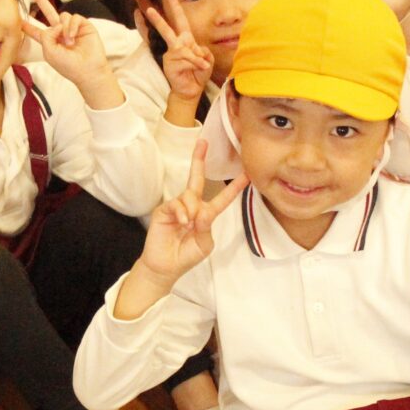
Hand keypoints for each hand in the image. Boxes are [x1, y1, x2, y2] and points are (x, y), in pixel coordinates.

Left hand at [23, 0, 121, 105]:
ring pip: (63, 16)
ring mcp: (72, 28)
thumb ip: (46, 35)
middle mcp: (60, 33)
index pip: (36, 31)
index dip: (28, 25)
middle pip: (48, 12)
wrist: (88, 70)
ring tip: (69, 42)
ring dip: (64, 29)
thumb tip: (57, 24)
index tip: (19, 19)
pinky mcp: (84, 25)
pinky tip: (74, 37)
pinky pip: (74, 17)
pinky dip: (72, 26)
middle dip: (40, 0)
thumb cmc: (68, 66)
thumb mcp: (49, 52)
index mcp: (50, 41)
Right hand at [135, 142, 248, 283]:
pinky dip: (182, 213)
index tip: (246, 174)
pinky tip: (182, 223)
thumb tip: (200, 210)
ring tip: (188, 226)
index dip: (234, 187)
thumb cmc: (186, 256)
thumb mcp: (204, 243)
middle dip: (199, 159)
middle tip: (203, 142)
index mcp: (206, 214)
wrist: (165, 267)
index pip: (222, 198)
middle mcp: (192, 206)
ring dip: (192, 210)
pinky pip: (176, 204)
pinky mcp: (163, 210)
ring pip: (189, 196)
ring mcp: (177, 207)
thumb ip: (206, 225)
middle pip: (196, 178)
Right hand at [143, 0, 215, 102]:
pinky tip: (200, 69)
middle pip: (167, 29)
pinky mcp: (169, 64)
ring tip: (202, 66)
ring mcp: (171, 55)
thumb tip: (195, 49)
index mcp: (186, 40)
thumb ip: (203, 51)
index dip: (175, 8)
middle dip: (158, 18)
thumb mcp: (207, 59)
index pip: (180, 21)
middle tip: (148, 8)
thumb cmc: (198, 74)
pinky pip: (186, 59)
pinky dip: (196, 64)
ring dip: (196, 59)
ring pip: (184, 49)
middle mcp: (176, 45)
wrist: (192, 90)